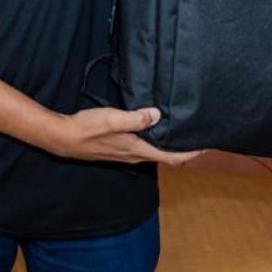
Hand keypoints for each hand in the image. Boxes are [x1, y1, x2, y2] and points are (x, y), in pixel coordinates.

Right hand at [44, 106, 204, 166]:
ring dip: (170, 146)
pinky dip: (157, 143)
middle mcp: (135, 156)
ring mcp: (127, 154)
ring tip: (182, 132)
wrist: (64, 138)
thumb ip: (136, 118)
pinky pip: (145, 149)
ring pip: (156, 153)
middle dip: (185, 149)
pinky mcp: (120, 149)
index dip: (191, 153)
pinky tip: (156, 131)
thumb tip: (158, 114)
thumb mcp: (112, 118)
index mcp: (137, 150)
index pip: (172, 157)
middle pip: (167, 157)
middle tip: (199, 137)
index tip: (206, 146)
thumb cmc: (87, 128)